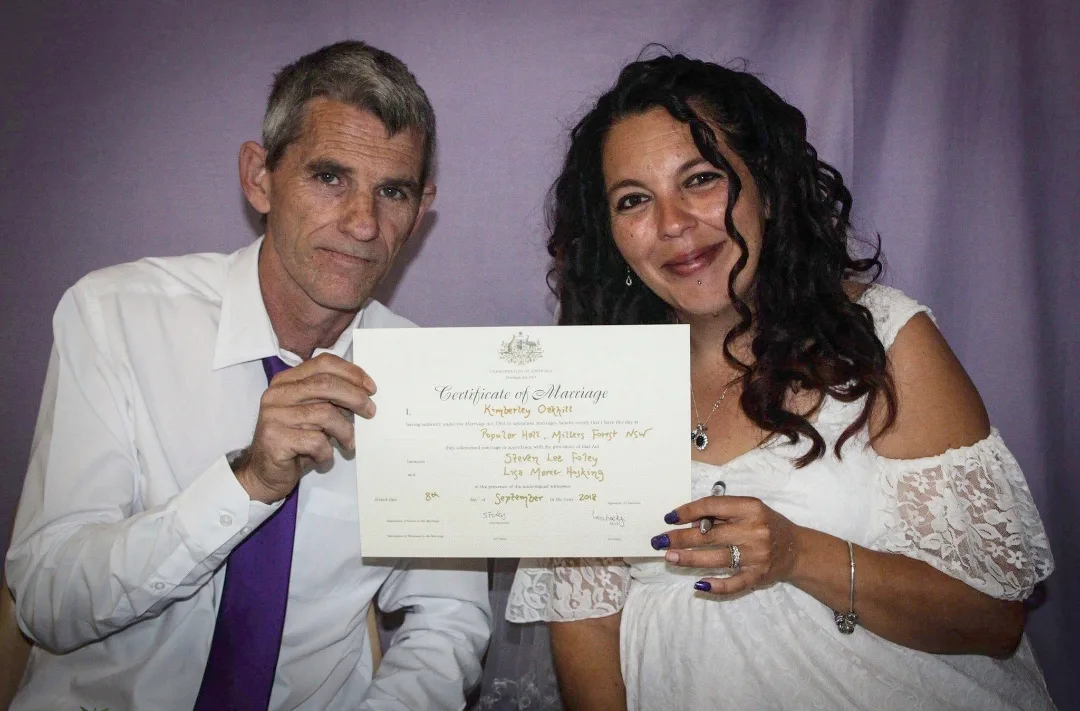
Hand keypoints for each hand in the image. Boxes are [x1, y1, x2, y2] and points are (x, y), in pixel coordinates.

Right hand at [234, 353, 376, 502]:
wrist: (264, 473)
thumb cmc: (295, 442)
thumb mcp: (313, 415)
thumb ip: (330, 400)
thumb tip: (363, 394)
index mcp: (287, 381)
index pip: (323, 363)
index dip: (351, 373)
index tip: (370, 388)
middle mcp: (277, 393)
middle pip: (326, 384)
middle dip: (355, 397)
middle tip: (370, 412)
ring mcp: (273, 415)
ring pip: (324, 414)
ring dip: (345, 431)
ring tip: (348, 443)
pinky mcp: (275, 438)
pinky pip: (315, 441)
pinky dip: (327, 451)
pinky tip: (323, 457)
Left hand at [652, 496, 804, 594]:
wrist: (797, 549)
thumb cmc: (766, 524)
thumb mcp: (749, 510)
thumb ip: (722, 513)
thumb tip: (689, 521)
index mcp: (750, 508)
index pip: (711, 506)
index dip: (687, 511)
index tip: (669, 518)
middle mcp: (754, 530)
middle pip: (709, 535)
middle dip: (680, 538)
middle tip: (658, 541)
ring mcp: (757, 555)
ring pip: (715, 558)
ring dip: (689, 559)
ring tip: (670, 557)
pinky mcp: (758, 576)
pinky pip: (733, 583)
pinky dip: (715, 586)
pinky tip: (698, 585)